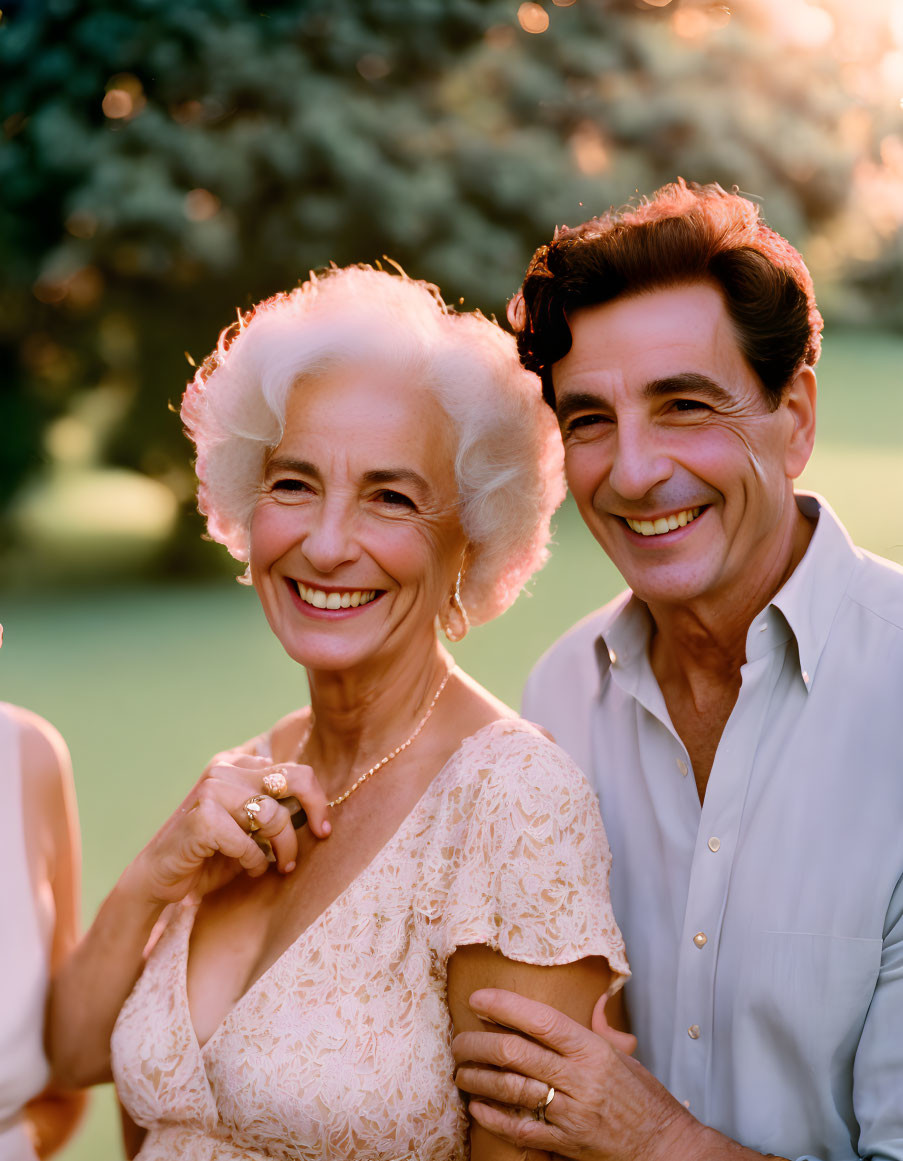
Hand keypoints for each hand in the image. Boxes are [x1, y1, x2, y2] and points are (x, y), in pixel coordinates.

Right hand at [121, 751, 330, 906]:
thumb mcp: (249, 827)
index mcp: (236, 766)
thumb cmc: (210, 855)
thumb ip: (274, 810)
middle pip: (291, 780)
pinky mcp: (202, 818)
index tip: (322, 828)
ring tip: (274, 865)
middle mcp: (224, 770)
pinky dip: (253, 860)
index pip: (294, 770)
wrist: (159, 877)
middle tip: (316, 839)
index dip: (316, 799)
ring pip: (272, 813)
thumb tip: (316, 809)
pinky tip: (248, 869)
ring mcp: (210, 790)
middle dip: (310, 812)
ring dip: (281, 847)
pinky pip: (247, 840)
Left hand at [453, 988, 710, 1160]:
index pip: (542, 1020)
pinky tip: (477, 1106)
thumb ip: (603, 1030)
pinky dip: (494, 1117)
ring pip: (511, 1090)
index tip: (477, 1000)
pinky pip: (521, 1130)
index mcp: (593, 1051)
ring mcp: (571, 1114)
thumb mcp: (626, 1058)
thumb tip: (597, 1000)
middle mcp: (579, 1079)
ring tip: (460, 1071)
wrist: (666, 1147)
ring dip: (478, 1079)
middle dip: (478, 1044)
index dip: (505, 1007)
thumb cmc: (645, 1099)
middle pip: (516, 1054)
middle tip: (459, 1040)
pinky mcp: (566, 1145)